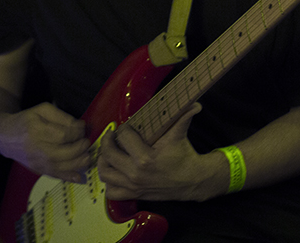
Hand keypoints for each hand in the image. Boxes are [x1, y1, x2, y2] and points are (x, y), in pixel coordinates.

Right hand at [0, 102, 90, 182]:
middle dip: (81, 147)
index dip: (78, 131)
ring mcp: (37, 162)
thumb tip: (80, 127)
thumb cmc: (26, 121)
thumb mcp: (42, 110)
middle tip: (85, 141)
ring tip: (86, 155)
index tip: (82, 127)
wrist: (6, 136)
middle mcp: (37, 149)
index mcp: (37, 130)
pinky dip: (69, 177)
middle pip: (66, 152)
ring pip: (63, 167)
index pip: (64, 134)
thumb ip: (62, 117)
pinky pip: (56, 176)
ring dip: (79, 162)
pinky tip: (78, 176)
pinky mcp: (38, 170)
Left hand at [98, 103, 225, 201]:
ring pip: (105, 173)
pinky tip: (116, 171)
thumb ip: (184, 117)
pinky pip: (111, 192)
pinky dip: (109, 182)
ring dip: (104, 161)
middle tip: (112, 135)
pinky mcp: (134, 195)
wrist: (192, 180)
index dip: (123, 128)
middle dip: (107, 141)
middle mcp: (136, 174)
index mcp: (145, 158)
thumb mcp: (180, 134)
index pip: (123, 137)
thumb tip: (195, 104)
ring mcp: (133, 186)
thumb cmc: (183, 155)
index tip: (126, 126)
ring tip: (109, 152)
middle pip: (108, 154)